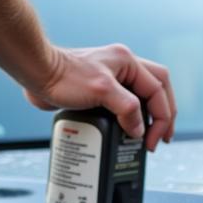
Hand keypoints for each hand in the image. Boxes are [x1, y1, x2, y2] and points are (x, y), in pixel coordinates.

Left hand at [25, 44, 176, 151]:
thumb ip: (127, 109)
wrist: (37, 74)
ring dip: (151, 114)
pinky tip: (130, 129)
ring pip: (145, 94)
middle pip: (159, 88)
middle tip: (163, 137)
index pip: (158, 90)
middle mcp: (123, 67)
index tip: (152, 140)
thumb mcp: (102, 91)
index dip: (160, 117)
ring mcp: (114, 77)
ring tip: (151, 135)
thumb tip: (139, 129)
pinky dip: (133, 116)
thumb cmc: (64, 77)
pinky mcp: (102, 89)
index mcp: (128, 62)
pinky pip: (127, 102)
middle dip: (164, 114)